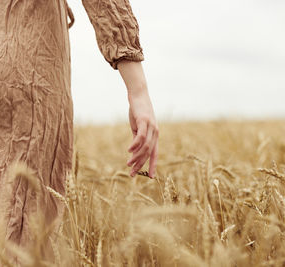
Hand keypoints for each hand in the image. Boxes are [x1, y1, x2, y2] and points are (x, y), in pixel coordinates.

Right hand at [117, 60, 157, 177]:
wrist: (138, 96)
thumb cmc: (138, 112)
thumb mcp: (137, 128)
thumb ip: (137, 139)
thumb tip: (134, 152)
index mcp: (155, 136)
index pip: (155, 154)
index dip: (153, 165)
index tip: (151, 176)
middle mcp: (155, 133)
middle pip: (149, 153)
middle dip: (141, 165)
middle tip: (132, 174)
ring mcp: (151, 127)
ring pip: (146, 147)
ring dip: (137, 157)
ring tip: (128, 164)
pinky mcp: (145, 121)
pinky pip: (141, 136)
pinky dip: (135, 145)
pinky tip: (129, 151)